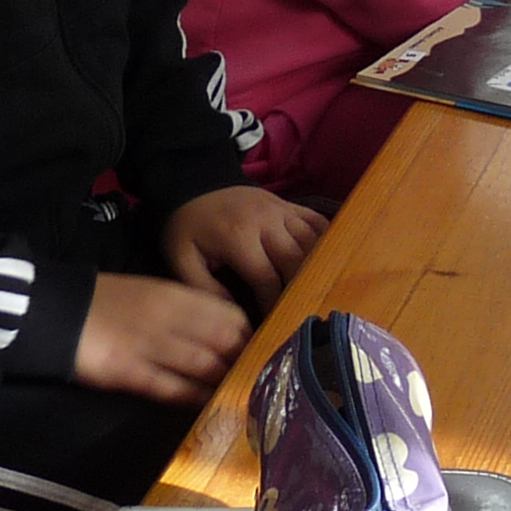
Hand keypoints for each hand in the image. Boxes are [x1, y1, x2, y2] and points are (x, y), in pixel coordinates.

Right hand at [74, 273, 250, 405]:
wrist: (55, 310)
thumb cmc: (108, 302)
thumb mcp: (153, 293)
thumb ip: (187, 309)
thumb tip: (226, 330)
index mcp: (177, 296)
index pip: (231, 316)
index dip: (251, 337)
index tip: (263, 353)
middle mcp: (170, 319)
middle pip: (224, 342)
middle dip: (246, 363)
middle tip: (261, 382)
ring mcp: (149, 346)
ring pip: (203, 365)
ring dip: (226, 383)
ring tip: (244, 399)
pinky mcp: (128, 372)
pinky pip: (170, 387)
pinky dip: (193, 398)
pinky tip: (208, 406)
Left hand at [164, 183, 326, 310]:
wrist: (195, 184)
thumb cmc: (188, 227)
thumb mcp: (182, 259)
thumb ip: (207, 289)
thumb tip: (238, 316)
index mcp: (238, 236)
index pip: (267, 279)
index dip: (273, 305)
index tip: (274, 326)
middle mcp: (266, 221)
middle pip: (297, 261)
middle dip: (301, 290)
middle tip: (300, 314)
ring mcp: (282, 210)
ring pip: (313, 242)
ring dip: (317, 269)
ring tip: (316, 294)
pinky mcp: (291, 205)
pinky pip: (318, 223)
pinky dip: (326, 243)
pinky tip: (327, 263)